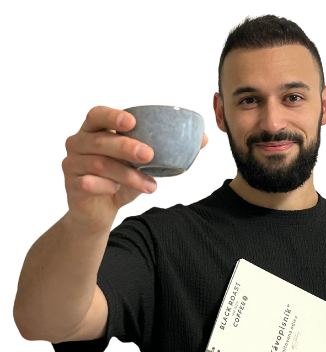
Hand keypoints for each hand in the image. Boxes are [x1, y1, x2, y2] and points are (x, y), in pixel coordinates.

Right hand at [61, 105, 209, 232]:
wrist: (100, 214)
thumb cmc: (122, 182)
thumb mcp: (145, 166)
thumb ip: (166, 151)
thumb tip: (203, 139)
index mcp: (95, 131)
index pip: (98, 114)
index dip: (113, 115)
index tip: (132, 121)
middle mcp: (79, 142)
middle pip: (100, 139)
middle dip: (126, 146)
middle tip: (149, 155)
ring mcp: (72, 163)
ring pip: (100, 164)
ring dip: (128, 175)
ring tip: (150, 186)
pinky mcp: (72, 185)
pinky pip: (89, 183)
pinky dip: (107, 186)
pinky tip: (117, 192)